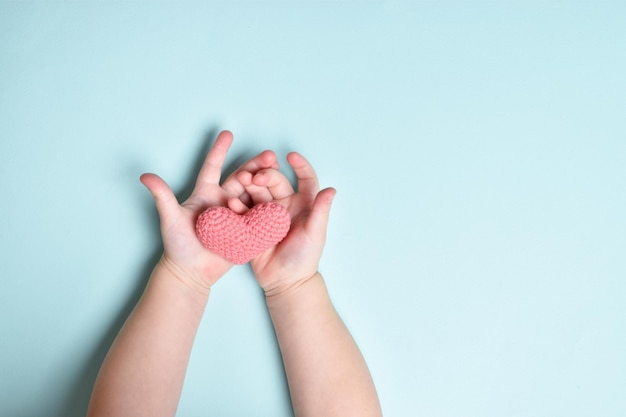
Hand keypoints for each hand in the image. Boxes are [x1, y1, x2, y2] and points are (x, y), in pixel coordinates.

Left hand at [140, 130, 278, 291]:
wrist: (191, 273)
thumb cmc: (178, 245)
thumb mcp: (170, 218)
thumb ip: (162, 196)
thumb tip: (145, 176)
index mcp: (206, 194)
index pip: (213, 167)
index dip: (220, 150)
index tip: (228, 133)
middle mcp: (223, 201)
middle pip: (242, 178)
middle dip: (256, 165)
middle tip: (270, 155)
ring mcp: (237, 215)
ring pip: (254, 194)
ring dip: (266, 184)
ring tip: (277, 174)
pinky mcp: (247, 231)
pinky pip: (260, 216)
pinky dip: (270, 206)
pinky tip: (283, 197)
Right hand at [228, 152, 335, 295]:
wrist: (285, 281)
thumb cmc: (304, 258)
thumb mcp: (315, 234)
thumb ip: (321, 211)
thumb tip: (331, 190)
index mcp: (303, 204)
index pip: (305, 179)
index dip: (300, 166)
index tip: (291, 156)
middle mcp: (285, 205)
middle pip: (276, 182)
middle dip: (266, 175)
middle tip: (257, 176)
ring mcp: (266, 213)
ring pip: (258, 192)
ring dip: (249, 184)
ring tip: (241, 179)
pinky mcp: (251, 223)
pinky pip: (244, 210)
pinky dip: (238, 205)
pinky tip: (232, 202)